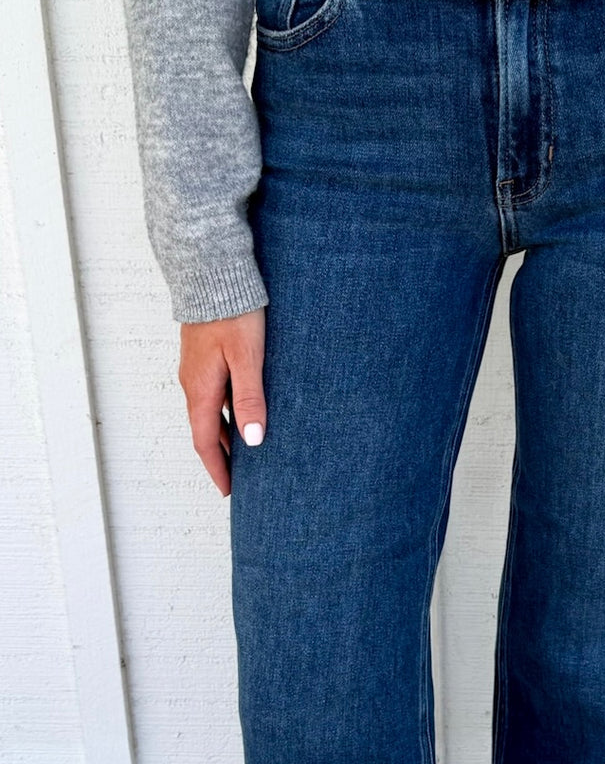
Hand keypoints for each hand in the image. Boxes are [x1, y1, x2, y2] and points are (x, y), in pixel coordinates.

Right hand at [178, 306, 266, 496]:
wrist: (213, 272)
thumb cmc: (233, 312)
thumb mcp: (247, 357)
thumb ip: (250, 398)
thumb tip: (253, 442)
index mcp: (201, 389)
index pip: (204, 442)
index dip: (218, 469)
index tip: (229, 492)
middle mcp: (193, 383)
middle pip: (205, 431)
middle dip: (221, 458)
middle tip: (240, 480)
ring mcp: (197, 369)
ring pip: (209, 413)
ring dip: (224, 437)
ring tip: (245, 455)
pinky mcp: (204, 356)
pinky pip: (213, 395)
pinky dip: (226, 413)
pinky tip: (243, 414)